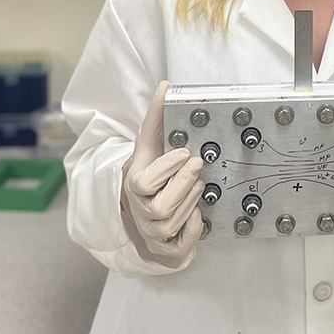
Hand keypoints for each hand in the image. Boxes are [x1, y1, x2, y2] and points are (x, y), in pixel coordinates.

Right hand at [122, 81, 205, 263]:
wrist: (146, 198)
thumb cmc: (151, 167)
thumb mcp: (152, 141)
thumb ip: (158, 114)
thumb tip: (167, 86)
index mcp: (134, 186)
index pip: (144, 183)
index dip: (167, 168)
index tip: (186, 152)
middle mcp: (141, 212)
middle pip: (161, 206)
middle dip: (184, 184)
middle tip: (198, 166)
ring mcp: (152, 232)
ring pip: (173, 222)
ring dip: (191, 201)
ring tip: (199, 184)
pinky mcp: (166, 247)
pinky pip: (180, 244)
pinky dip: (191, 230)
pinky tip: (198, 213)